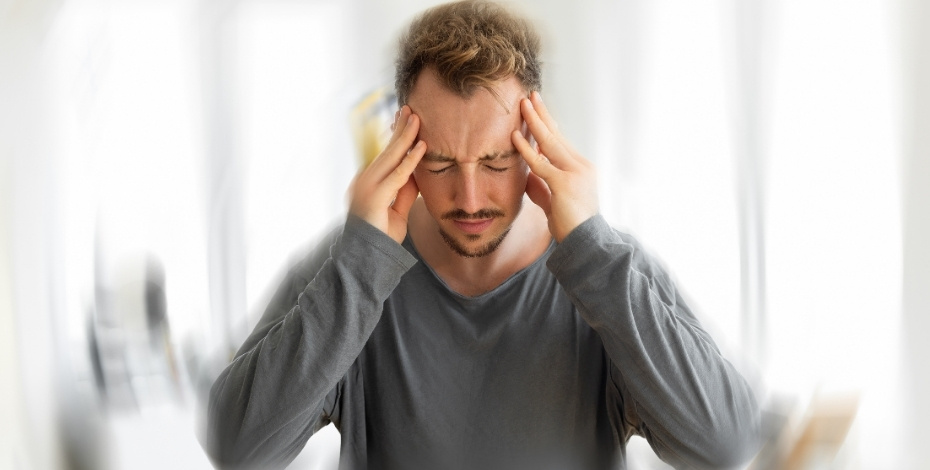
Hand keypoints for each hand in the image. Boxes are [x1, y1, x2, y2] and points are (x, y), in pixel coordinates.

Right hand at [349, 105, 426, 242]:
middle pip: (386, 150)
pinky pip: (398, 175)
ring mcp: (367, 187)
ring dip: (405, 136)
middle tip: (410, 109)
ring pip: (391, 156)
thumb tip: (416, 173)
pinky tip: (422, 147)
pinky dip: (411, 160)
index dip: (396, 137)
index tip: (406, 120)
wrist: (366, 258)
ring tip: (416, 118)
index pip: (385, 155)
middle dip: (400, 129)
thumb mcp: (398, 210)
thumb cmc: (381, 237)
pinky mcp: (375, 196)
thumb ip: (405, 191)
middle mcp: (365, 180)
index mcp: (369, 182)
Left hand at [511, 92, 598, 242]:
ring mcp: (575, 173)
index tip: (537, 111)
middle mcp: (581, 166)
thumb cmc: (571, 226)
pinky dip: (526, 149)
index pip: (561, 142)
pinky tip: (515, 136)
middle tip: (530, 96)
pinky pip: (540, 163)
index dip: (548, 125)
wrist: (585, 243)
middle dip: (542, 115)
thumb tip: (527, 176)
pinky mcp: (565, 183)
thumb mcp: (553, 203)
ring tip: (523, 104)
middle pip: (557, 135)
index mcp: (581, 169)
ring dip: (535, 121)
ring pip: (550, 142)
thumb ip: (541, 188)